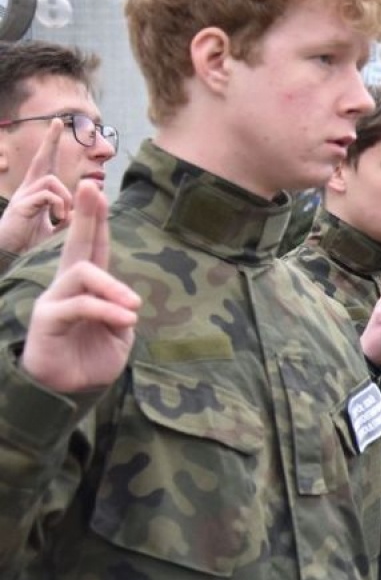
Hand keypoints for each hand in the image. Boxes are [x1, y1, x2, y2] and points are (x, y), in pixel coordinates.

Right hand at [0, 119, 72, 257]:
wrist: (7, 257)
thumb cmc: (27, 243)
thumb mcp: (53, 230)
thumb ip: (67, 218)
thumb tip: (80, 210)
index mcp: (37, 193)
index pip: (46, 166)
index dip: (51, 146)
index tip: (58, 124)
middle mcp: (29, 190)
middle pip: (41, 161)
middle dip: (49, 141)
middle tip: (58, 121)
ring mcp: (24, 197)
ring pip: (51, 180)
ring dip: (65, 197)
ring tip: (63, 216)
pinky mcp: (22, 207)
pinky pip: (46, 195)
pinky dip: (59, 205)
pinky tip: (58, 218)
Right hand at [20, 180, 139, 392]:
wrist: (70, 391)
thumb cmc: (92, 359)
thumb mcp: (119, 334)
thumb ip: (122, 312)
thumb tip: (127, 301)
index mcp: (87, 287)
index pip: (93, 248)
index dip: (96, 222)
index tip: (100, 192)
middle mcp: (67, 287)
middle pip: (76, 245)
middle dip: (85, 216)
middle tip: (92, 188)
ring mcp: (54, 300)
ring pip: (81, 274)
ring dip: (112, 286)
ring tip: (132, 305)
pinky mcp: (47, 319)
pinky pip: (79, 305)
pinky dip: (106, 309)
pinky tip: (125, 318)